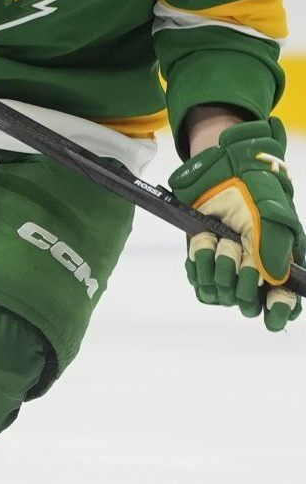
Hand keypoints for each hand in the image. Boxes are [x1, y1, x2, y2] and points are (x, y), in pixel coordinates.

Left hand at [169, 118, 303, 331]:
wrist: (222, 172)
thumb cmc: (255, 193)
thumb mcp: (273, 219)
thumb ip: (276, 252)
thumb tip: (272, 281)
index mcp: (280, 265)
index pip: (284, 304)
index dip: (278, 311)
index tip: (271, 306)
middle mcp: (255, 272)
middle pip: (247, 303)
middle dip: (242, 279)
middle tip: (237, 249)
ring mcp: (228, 269)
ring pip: (221, 294)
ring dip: (218, 266)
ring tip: (220, 240)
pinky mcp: (204, 262)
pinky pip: (199, 282)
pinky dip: (199, 263)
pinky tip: (203, 243)